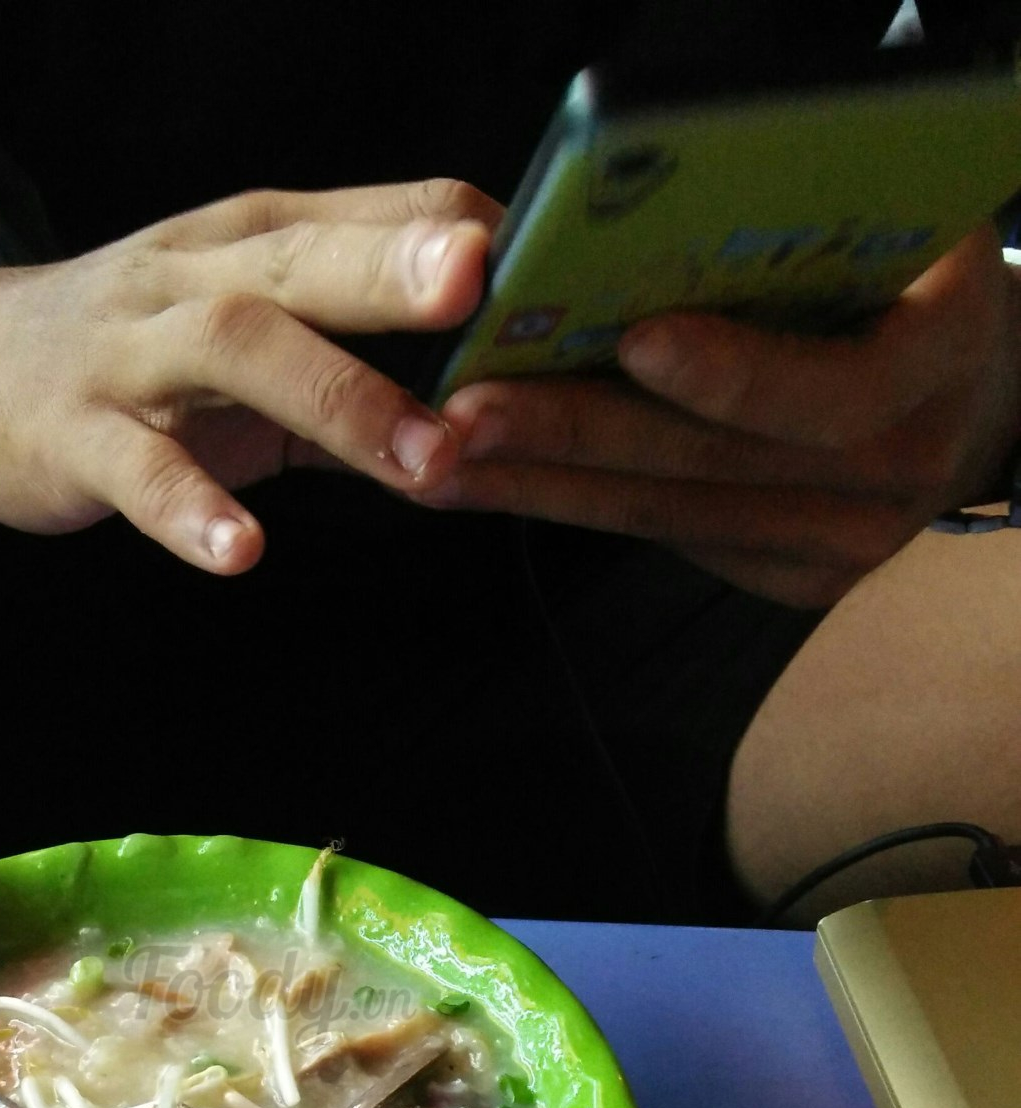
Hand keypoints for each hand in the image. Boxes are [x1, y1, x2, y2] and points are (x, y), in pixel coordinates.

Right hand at [0, 180, 495, 571]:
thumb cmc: (136, 350)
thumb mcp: (253, 318)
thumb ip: (363, 344)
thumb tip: (496, 376)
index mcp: (261, 240)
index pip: (381, 212)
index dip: (473, 235)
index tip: (570, 265)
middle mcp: (200, 277)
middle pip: (306, 259)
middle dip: (397, 272)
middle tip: (485, 289)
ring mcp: (132, 354)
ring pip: (235, 350)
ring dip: (336, 401)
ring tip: (420, 462)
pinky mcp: (73, 435)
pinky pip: (137, 473)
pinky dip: (191, 511)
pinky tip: (242, 550)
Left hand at [425, 227, 1020, 606]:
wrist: (978, 397)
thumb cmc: (912, 281)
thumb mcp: (898, 233)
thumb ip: (806, 238)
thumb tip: (652, 225)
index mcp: (936, 365)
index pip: (831, 392)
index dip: (731, 373)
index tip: (632, 340)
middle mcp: (891, 477)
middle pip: (711, 468)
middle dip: (575, 439)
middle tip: (464, 415)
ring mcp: (840, 549)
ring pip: (666, 518)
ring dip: (540, 487)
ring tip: (438, 456)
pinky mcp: (791, 585)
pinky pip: (665, 539)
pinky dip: (572, 505)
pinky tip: (490, 481)